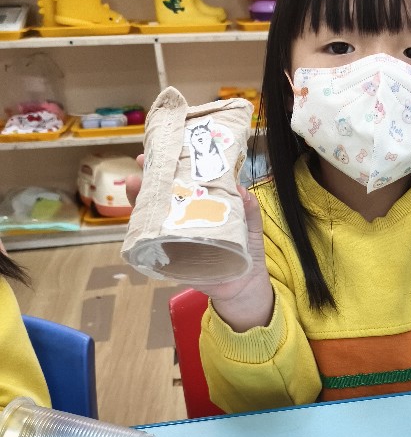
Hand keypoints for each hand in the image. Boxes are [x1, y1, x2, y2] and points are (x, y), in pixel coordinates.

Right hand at [125, 155, 274, 331]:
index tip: (164, 150)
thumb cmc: (247, 252)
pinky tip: (139, 223)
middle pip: (161, 198)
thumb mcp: (251, 226)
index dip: (172, 169)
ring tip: (135, 185)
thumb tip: (242, 189)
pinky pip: (153, 248)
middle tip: (141, 164)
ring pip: (152, 219)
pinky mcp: (173, 262)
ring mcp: (176, 241)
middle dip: (148, 179)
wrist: (245, 285)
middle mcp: (185, 223)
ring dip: (140, 202)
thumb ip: (249, 209)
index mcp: (202, 210)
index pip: (183, 185)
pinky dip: (144, 236)